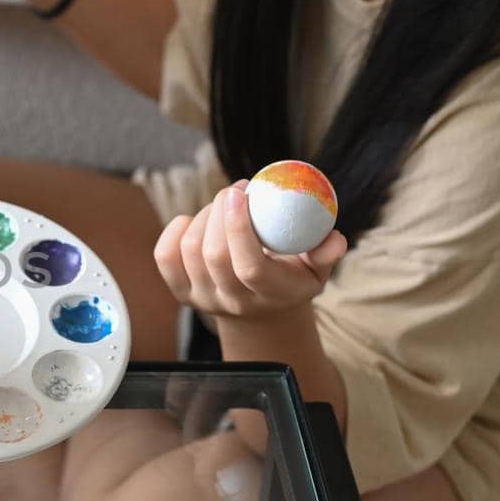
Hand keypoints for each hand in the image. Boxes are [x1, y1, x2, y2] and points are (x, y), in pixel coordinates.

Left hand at [154, 182, 347, 320]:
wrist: (260, 311)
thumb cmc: (291, 279)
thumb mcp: (315, 270)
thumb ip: (325, 254)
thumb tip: (335, 240)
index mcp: (268, 295)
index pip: (248, 266)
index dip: (239, 227)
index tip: (240, 193)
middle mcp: (231, 301)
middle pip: (214, 255)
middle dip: (220, 212)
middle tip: (235, 190)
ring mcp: (202, 298)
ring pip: (190, 250)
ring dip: (204, 216)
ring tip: (223, 205)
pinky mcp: (180, 291)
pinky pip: (165, 255)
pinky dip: (176, 229)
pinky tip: (195, 220)